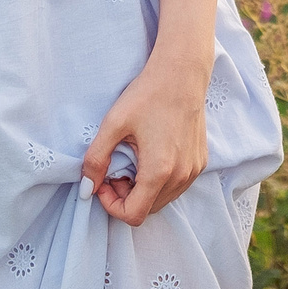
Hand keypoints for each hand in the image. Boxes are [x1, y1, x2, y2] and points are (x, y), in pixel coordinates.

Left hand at [83, 51, 209, 226]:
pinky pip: (176, 186)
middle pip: (148, 210)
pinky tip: (150, 156)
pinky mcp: (200, 162)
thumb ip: (96, 159)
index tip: (103, 181)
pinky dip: (159, 182)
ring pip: (162, 200)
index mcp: (159, 171)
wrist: (182, 73)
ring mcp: (194, 170)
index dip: (111, 205)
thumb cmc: (147, 95)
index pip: (133, 215)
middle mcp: (181, 176)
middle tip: (114, 170)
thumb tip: (86, 188)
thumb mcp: (113, 124)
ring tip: (131, 162)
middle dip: (125, 197)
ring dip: (142, 191)